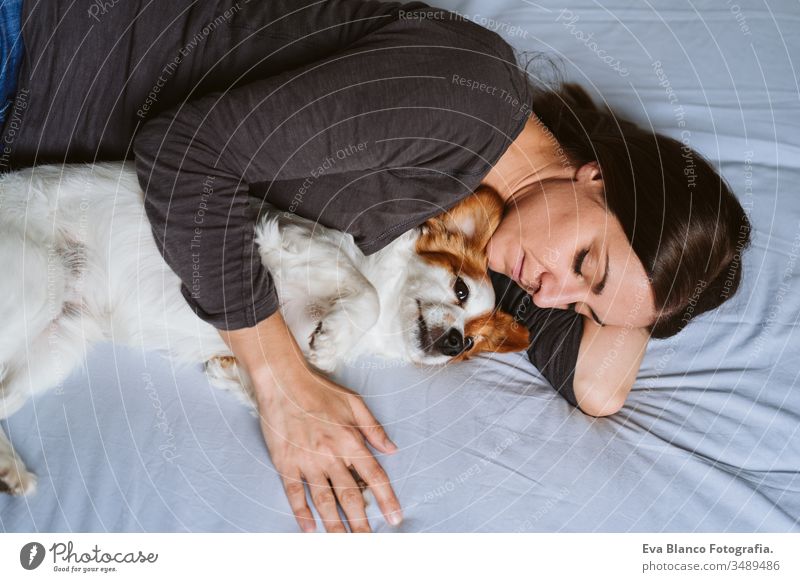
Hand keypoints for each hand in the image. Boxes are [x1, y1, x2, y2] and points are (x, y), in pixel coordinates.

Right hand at [219, 310, 401, 532]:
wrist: (283, 382)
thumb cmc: (319, 390)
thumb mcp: (354, 403)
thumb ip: (373, 428)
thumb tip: (392, 449)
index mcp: (350, 440)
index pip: (374, 476)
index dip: (386, 499)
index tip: (395, 517)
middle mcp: (330, 455)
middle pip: (349, 496)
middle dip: (361, 522)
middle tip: (368, 543)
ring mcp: (307, 461)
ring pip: (324, 500)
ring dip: (335, 525)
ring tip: (344, 544)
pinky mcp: (286, 463)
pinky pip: (294, 494)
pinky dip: (302, 513)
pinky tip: (310, 529)